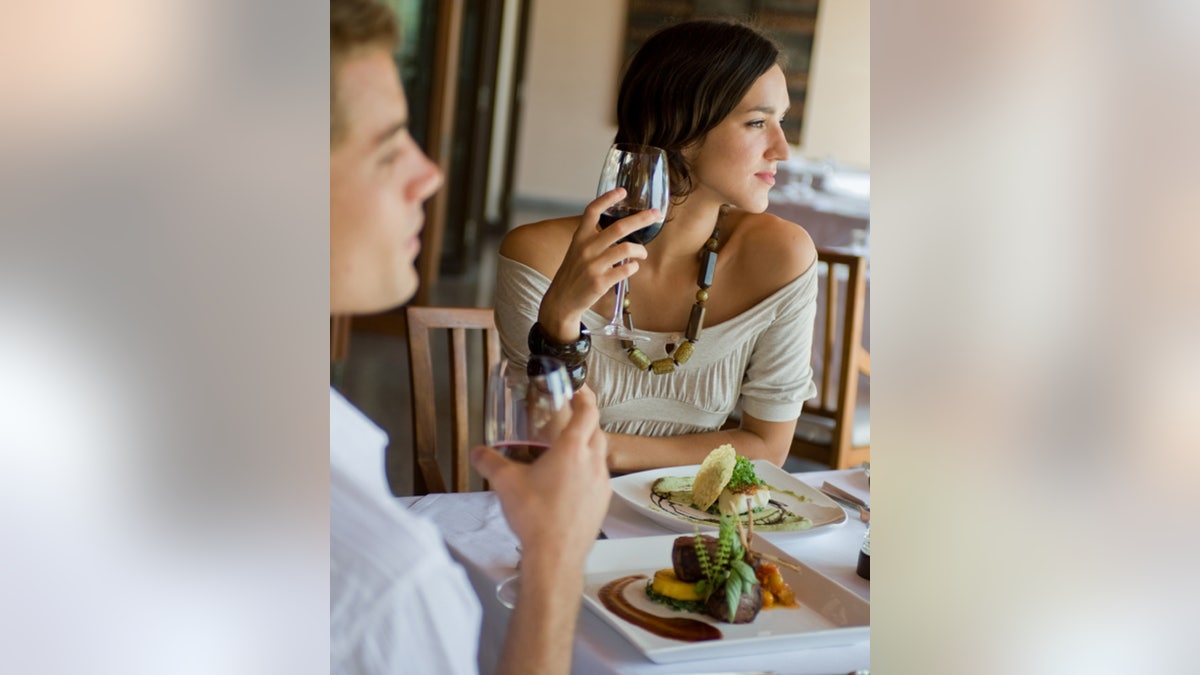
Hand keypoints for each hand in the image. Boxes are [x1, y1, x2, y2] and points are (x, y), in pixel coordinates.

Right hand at [471, 387, 610, 564]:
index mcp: (573, 450)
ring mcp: (602, 485)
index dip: (585, 397)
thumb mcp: (505, 483)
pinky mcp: (602, 504)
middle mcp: (593, 463)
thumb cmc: (535, 516)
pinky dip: (588, 473)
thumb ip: (489, 462)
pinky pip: (599, 479)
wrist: (555, 557)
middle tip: (569, 419)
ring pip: (600, 456)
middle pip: (597, 431)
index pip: (588, 412)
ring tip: (566, 453)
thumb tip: (477, 452)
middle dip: (585, 421)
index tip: (579, 390)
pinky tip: (569, 484)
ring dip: (587, 448)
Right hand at [537, 188, 659, 341]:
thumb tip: (619, 228)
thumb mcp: (577, 250)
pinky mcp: (600, 282)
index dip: (608, 199)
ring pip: (627, 249)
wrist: (561, 300)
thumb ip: (593, 238)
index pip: (592, 211)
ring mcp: (593, 265)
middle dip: (642, 218)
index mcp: (580, 237)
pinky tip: (632, 267)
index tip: (622, 191)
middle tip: (656, 214)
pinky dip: (633, 267)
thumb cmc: (573, 273)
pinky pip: (626, 269)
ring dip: (640, 250)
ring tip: (642, 253)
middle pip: (620, 227)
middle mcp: (586, 248)